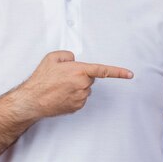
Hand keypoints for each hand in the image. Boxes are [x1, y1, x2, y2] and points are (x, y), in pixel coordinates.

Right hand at [18, 51, 133, 117]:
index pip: (103, 70)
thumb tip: (74, 60)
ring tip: (59, 87)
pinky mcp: (77, 107)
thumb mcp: (52, 57)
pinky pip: (80, 98)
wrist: (32, 100)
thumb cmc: (41, 79)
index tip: (130, 74)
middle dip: (80, 76)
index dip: (119, 72)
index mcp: (80, 71)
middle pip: (89, 78)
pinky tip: (61, 95)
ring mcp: (81, 97)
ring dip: (76, 86)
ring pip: (85, 89)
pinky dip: (73, 96)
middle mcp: (83, 85)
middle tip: (63, 77)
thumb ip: (68, 55)